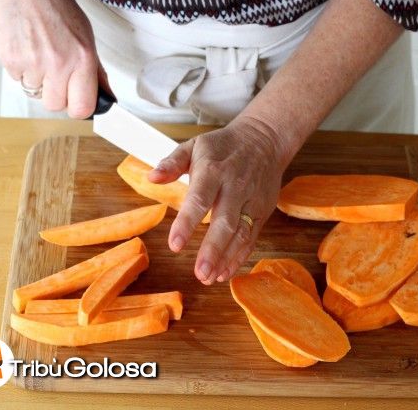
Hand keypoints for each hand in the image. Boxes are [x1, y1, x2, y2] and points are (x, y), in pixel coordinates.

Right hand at [0, 0, 108, 117]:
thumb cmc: (56, 10)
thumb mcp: (87, 39)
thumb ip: (96, 72)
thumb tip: (106, 96)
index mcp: (82, 59)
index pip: (82, 107)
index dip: (78, 108)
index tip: (77, 103)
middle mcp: (58, 63)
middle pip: (56, 105)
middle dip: (57, 95)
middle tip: (56, 76)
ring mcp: (32, 63)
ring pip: (35, 94)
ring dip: (38, 82)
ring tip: (40, 57)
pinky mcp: (10, 60)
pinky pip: (17, 81)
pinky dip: (22, 71)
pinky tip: (27, 51)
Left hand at [148, 117, 293, 284]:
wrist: (265, 140)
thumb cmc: (223, 146)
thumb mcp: (194, 145)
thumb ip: (172, 163)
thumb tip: (151, 178)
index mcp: (214, 170)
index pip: (200, 199)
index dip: (187, 223)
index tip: (175, 245)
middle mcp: (235, 187)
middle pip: (225, 222)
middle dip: (213, 250)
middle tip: (200, 274)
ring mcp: (252, 201)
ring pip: (242, 233)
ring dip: (227, 258)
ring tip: (210, 277)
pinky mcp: (263, 211)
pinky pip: (252, 237)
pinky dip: (240, 256)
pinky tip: (225, 272)